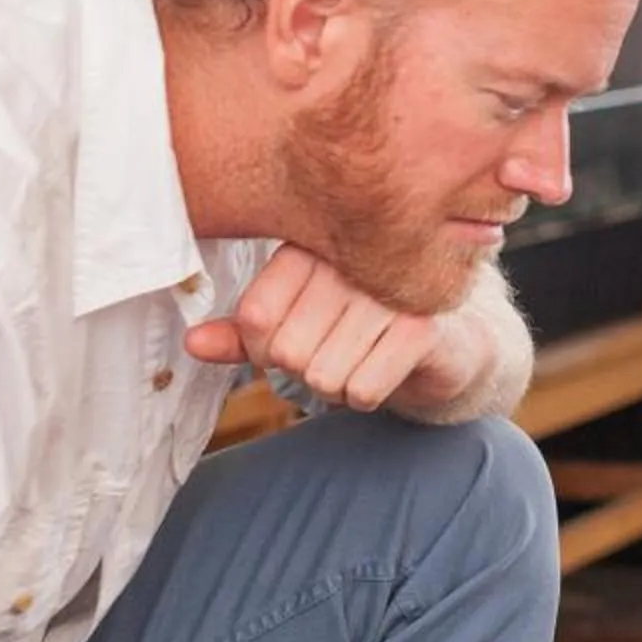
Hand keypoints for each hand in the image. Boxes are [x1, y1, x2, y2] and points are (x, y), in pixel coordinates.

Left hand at [183, 245, 478, 409]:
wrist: (450, 340)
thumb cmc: (363, 326)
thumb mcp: (299, 324)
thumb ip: (245, 334)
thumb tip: (191, 344)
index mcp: (312, 246)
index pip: (255, 317)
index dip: (266, 349)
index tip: (298, 337)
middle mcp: (351, 259)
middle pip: (288, 352)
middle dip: (307, 370)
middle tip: (339, 350)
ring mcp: (390, 291)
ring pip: (322, 376)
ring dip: (339, 385)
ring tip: (365, 356)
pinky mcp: (423, 327)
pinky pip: (361, 390)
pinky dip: (367, 395)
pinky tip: (388, 369)